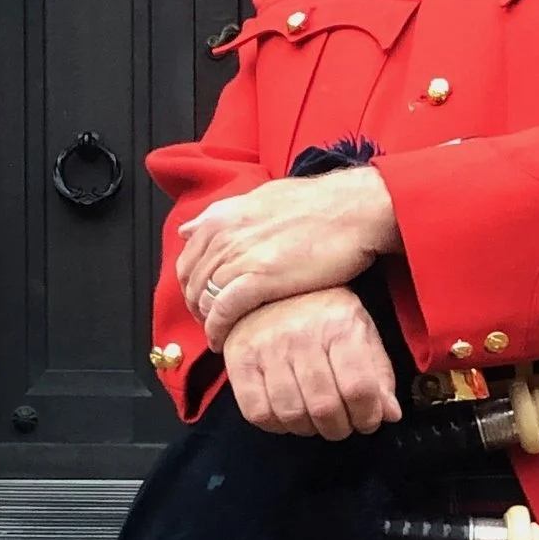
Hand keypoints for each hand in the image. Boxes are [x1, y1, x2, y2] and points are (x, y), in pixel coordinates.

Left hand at [179, 169, 401, 348]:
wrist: (352, 210)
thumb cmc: (316, 203)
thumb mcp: (260, 198)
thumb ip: (221, 215)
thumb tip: (189, 229)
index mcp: (222, 217)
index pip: (186, 259)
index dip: (190, 285)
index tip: (201, 298)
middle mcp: (225, 236)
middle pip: (193, 282)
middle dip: (196, 307)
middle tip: (208, 321)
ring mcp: (241, 258)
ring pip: (205, 299)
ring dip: (206, 321)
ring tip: (218, 333)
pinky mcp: (260, 280)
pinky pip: (223, 312)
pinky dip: (217, 329)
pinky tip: (221, 341)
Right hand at [222, 289, 401, 440]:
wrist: (272, 285)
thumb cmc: (324, 313)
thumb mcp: (360, 331)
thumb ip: (378, 372)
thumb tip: (390, 414)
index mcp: (339, 325)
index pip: (358, 388)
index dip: (368, 416)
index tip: (368, 421)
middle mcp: (301, 334)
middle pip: (325, 407)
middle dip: (339, 428)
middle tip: (342, 425)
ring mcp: (266, 346)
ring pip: (291, 414)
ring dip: (309, 430)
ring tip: (316, 421)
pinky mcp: (238, 358)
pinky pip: (256, 412)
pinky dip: (275, 425)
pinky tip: (287, 416)